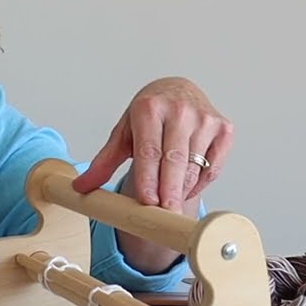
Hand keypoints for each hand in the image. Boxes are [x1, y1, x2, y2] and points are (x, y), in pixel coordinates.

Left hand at [73, 77, 231, 213]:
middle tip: (163, 215)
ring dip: (181, 190)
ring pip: (195, 167)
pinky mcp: (224, 129)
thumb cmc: (149, 114)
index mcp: (150, 108)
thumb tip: (80, 188)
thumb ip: (103, 161)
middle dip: (169, 191)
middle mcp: (180, 110)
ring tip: (167, 201)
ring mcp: (205, 119)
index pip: (149, 150)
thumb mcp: (123, 132)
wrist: (177, 90)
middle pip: (175, 160)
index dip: (149, 178)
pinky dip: (199, 183)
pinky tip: (185, 187)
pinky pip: (213, 168)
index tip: (147, 202)